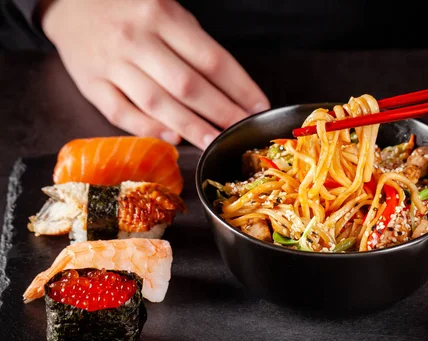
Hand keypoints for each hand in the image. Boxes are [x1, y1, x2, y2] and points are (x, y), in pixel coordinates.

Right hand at [41, 0, 269, 148]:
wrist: (70, 4)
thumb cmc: (130, 11)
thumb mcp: (166, 12)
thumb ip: (193, 45)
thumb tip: (230, 89)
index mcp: (162, 16)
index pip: (212, 60)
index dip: (240, 87)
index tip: (259, 107)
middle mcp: (137, 39)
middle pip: (188, 85)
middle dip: (221, 112)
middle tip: (242, 131)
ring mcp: (112, 63)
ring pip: (157, 102)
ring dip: (190, 126)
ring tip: (215, 142)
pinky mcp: (90, 83)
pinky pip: (120, 112)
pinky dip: (148, 128)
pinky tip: (172, 140)